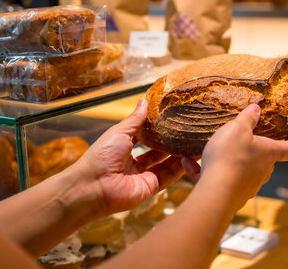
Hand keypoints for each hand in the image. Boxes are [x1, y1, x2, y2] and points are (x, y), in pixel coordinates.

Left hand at [74, 99, 184, 216]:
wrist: (93, 186)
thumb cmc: (101, 156)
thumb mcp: (119, 132)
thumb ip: (135, 119)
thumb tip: (144, 101)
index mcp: (123, 148)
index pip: (144, 137)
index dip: (156, 129)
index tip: (171, 118)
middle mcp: (133, 163)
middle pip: (157, 151)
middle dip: (171, 142)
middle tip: (187, 131)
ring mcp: (142, 176)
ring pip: (165, 164)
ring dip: (179, 154)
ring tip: (194, 142)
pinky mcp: (150, 187)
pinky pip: (168, 176)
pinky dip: (179, 168)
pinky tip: (191, 157)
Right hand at [182, 104, 287, 208]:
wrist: (216, 192)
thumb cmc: (231, 156)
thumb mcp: (237, 128)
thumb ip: (247, 118)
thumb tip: (256, 109)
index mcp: (268, 153)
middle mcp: (261, 172)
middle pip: (265, 161)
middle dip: (257, 151)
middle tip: (245, 140)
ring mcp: (247, 186)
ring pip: (240, 171)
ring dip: (228, 161)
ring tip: (210, 151)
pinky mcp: (230, 196)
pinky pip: (217, 180)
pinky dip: (204, 171)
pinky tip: (188, 163)